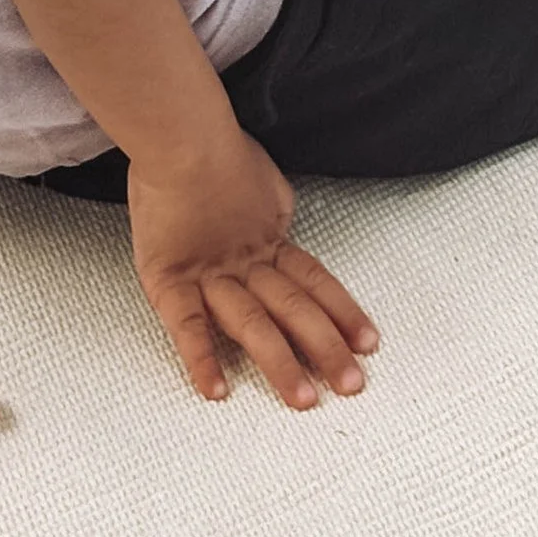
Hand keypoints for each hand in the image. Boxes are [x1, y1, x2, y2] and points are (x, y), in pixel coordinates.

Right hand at [128, 125, 379, 409]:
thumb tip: (282, 228)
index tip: (368, 344)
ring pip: (252, 324)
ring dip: (279, 363)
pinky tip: (217, 390)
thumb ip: (274, 217)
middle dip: (325, 349)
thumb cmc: (219, 151)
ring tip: (302, 399)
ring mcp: (209, 273)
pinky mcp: (169, 279)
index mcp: (269, 239)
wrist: (181, 136)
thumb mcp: (265, 183)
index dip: (343, 313)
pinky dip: (202, 358)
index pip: (316, 282)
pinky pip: (187, 325)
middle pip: (294, 310)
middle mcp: (246, 262)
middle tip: (351, 384)